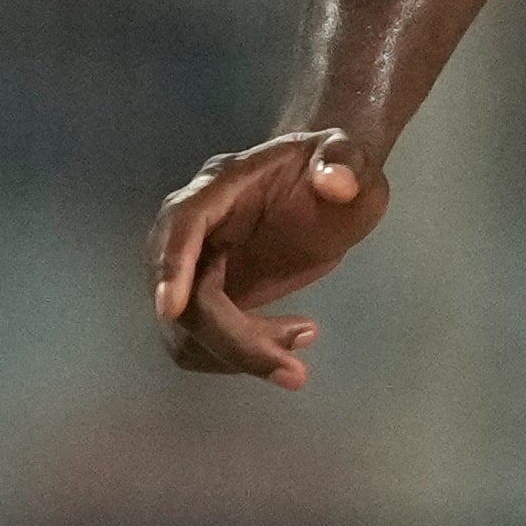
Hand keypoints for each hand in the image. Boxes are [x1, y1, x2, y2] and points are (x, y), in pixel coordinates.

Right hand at [148, 129, 390, 386]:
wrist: (332, 185)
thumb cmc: (339, 167)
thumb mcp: (353, 157)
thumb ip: (346, 161)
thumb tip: (336, 182)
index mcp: (224, 183)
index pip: (184, 221)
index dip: (173, 264)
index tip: (172, 310)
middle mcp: (196, 225)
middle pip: (183, 294)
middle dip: (232, 339)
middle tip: (294, 368)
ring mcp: (196, 264)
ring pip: (187, 330)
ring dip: (238, 352)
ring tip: (303, 337)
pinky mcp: (208, 297)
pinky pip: (202, 342)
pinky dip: (239, 355)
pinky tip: (289, 341)